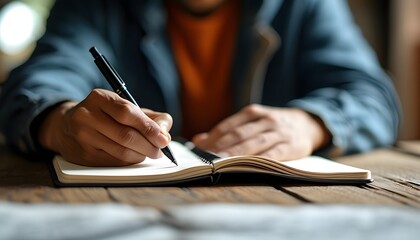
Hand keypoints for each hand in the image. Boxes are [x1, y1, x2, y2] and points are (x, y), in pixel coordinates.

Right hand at [38, 89, 172, 165]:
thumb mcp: (125, 106)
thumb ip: (151, 117)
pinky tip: (134, 156)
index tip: (164, 139)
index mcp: (99, 98)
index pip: (127, 113)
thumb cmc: (106, 115)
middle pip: (125, 136)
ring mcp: (83, 136)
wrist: (67, 126)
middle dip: (149, 145)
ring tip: (150, 153)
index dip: (149, 128)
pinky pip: (114, 162)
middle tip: (160, 150)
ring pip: (121, 151)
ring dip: (141, 155)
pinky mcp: (83, 155)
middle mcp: (87, 115)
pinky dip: (130, 161)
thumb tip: (165, 134)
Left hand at [192, 104, 330, 159]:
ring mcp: (279, 133)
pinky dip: (259, 161)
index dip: (212, 138)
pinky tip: (246, 167)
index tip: (197, 150)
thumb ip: (228, 130)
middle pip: (238, 134)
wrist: (308, 123)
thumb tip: (198, 139)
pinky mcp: (292, 146)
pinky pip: (273, 155)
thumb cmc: (273, 125)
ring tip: (218, 163)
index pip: (228, 127)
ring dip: (234, 154)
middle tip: (204, 160)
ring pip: (253, 144)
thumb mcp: (252, 121)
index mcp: (253, 112)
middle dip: (219, 147)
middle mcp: (265, 120)